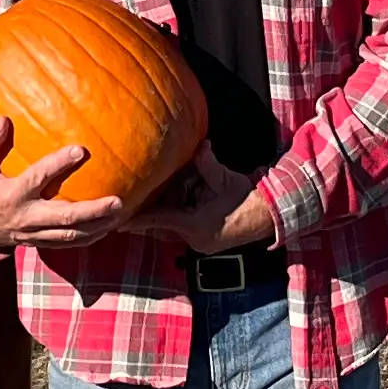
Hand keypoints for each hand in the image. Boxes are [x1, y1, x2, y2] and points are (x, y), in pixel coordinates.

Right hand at [0, 119, 128, 251]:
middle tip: (118, 201)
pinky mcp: (38, 242)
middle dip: (93, 211)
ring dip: (97, 227)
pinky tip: (108, 228)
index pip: (39, 178)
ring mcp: (33, 233)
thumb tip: (4, 118)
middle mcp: (26, 217)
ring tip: (120, 214)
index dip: (59, 164)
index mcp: (12, 195)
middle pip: (64, 217)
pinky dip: (88, 238)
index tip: (80, 150)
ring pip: (70, 235)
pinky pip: (66, 243)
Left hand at [130, 153, 279, 257]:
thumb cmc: (247, 199)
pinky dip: (177, 217)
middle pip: (162, 226)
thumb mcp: (225, 179)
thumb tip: (201, 146)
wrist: (269, 217)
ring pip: (172, 228)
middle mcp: (194, 239)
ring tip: (148, 202)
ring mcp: (200, 243)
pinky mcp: (205, 242)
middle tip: (126, 209)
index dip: (138, 218)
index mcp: (196, 226)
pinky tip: (178, 203)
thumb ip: (208, 164)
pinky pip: (183, 229)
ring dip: (164, 215)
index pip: (159, 220)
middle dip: (148, 216)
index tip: (118, 220)